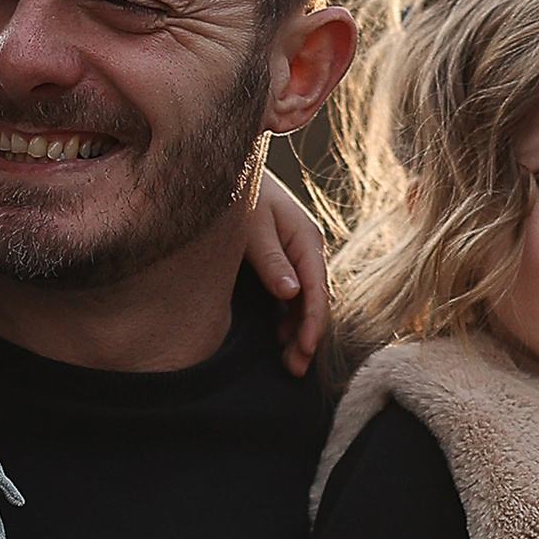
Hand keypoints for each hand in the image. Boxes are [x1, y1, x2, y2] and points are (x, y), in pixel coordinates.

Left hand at [243, 167, 332, 375]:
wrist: (222, 168)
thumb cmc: (235, 192)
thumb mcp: (249, 225)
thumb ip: (269, 258)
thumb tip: (290, 293)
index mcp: (304, 236)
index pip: (317, 289)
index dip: (311, 324)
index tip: (302, 351)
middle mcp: (307, 247)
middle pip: (316, 299)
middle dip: (308, 337)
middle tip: (294, 369)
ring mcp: (297, 254)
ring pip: (306, 300)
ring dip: (299, 332)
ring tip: (288, 363)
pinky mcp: (283, 258)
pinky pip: (295, 294)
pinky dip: (290, 318)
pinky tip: (281, 338)